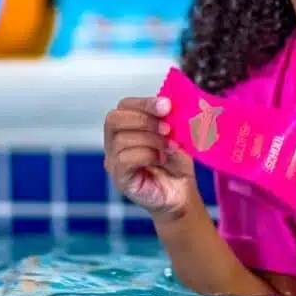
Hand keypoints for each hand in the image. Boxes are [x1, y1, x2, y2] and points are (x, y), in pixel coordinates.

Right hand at [103, 97, 197, 221]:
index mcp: (126, 127)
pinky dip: (147, 155)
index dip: (144, 102)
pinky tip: (161, 159)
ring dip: (150, 139)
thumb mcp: (175, 135)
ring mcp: (114, 162)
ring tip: (168, 147)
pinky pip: (125, 159)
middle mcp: (114, 143)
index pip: (124, 106)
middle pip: (114, 119)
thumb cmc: (176, 163)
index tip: (167, 105)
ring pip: (122, 139)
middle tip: (167, 128)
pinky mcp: (120, 179)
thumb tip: (167, 104)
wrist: (182, 193)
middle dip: (144, 119)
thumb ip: (167, 119)